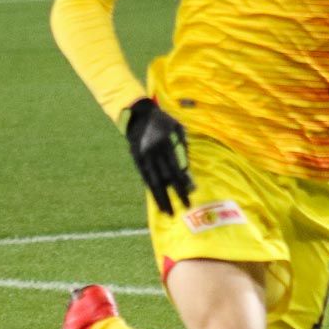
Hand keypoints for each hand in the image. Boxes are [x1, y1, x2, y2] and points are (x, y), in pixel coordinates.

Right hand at [121, 98, 193, 215]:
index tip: (192, 193)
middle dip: (177, 193)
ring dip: (162, 198)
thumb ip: (183, 149)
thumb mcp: (177, 130)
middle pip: (167, 177)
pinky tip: (157, 201)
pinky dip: (152, 191)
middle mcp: (154, 152)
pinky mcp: (137, 160)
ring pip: (154, 182)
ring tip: (168, 213)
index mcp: (166, 144)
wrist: (138, 115)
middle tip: (185, 207)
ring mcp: (144, 157)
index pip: (177, 167)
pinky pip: (145, 179)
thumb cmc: (164, 123)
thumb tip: (187, 172)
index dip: (184, 181)